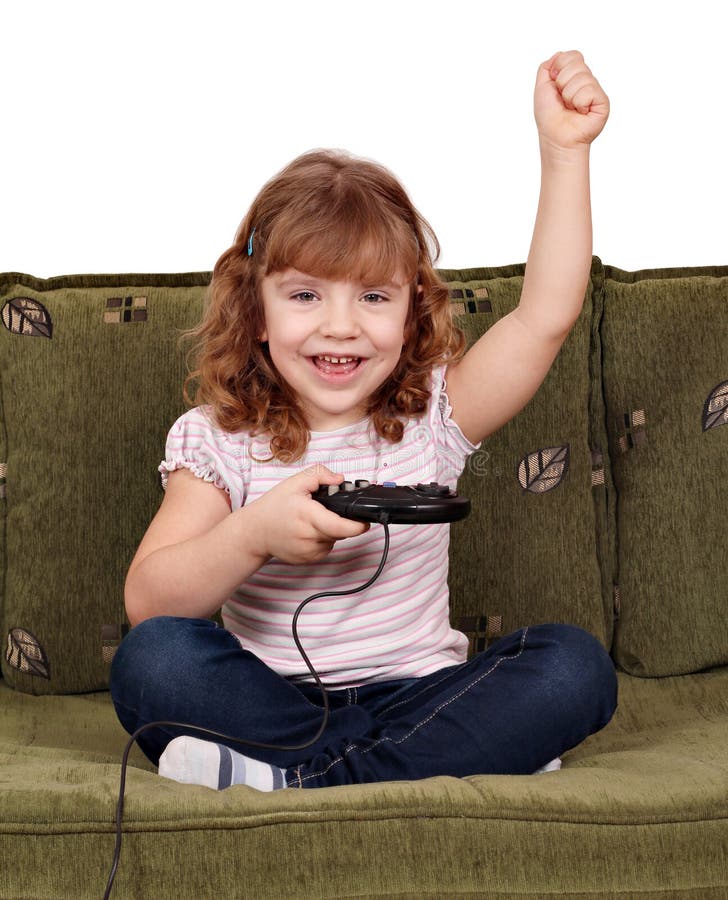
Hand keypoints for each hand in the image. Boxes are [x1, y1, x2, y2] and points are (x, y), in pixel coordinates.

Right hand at [245, 465, 369, 564]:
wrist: (254, 532)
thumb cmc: (274, 507)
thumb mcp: (294, 482)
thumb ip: (319, 475)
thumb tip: (340, 479)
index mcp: (308, 516)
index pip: (341, 526)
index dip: (358, 525)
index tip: (365, 520)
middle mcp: (309, 537)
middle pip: (342, 532)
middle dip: (342, 521)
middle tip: (328, 509)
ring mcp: (308, 552)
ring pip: (335, 540)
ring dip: (332, 530)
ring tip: (314, 519)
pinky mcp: (308, 560)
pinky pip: (326, 548)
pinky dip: (324, 539)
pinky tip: (309, 531)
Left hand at [534, 50, 608, 152]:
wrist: (556, 138)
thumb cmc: (549, 117)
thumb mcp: (542, 87)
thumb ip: (547, 66)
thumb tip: (560, 54)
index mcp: (573, 75)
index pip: (572, 55)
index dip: (559, 68)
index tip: (555, 86)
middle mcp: (586, 81)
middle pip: (577, 64)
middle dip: (563, 83)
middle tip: (563, 101)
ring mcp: (596, 91)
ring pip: (582, 77)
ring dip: (569, 96)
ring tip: (571, 108)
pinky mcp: (603, 101)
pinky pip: (589, 90)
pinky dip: (579, 103)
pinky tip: (580, 112)